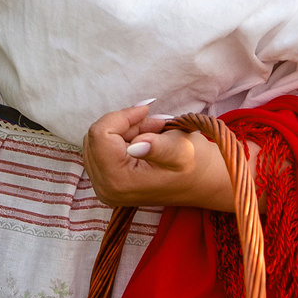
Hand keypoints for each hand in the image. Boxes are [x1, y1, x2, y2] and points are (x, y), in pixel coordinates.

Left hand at [82, 103, 237, 211]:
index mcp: (119, 181)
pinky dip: (123, 138)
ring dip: (125, 129)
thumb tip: (135, 146)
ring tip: (155, 131)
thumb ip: (158, 148)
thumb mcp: (182, 153)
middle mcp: (105, 187)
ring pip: (98, 140)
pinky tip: (147, 140)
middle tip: (155, 123)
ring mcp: (103, 186)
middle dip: (124, 124)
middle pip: (96, 137)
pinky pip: (103, 149)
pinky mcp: (106, 182)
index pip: (100, 134)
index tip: (147, 110)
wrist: (201, 183)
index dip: (123, 116)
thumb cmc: (195, 166)